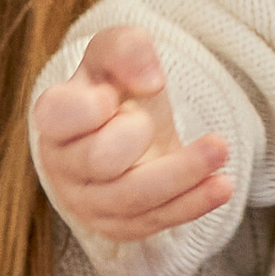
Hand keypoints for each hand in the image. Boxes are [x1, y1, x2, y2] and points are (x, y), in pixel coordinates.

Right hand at [33, 25, 232, 244]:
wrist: (130, 123)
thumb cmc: (114, 83)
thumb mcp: (118, 50)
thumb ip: (127, 49)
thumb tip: (150, 80)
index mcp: (53, 117)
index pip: (60, 116)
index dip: (89, 108)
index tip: (111, 96)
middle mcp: (62, 165)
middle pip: (99, 161)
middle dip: (137, 136)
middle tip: (151, 120)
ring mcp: (88, 201)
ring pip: (133, 199)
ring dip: (181, 174)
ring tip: (220, 148)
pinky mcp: (118, 225)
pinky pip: (155, 221)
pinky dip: (192, 203)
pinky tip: (221, 185)